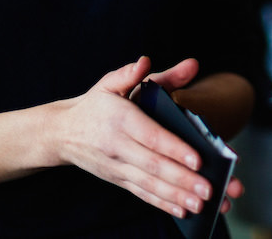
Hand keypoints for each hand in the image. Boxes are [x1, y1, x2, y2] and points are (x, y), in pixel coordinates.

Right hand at [51, 56, 219, 217]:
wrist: (61, 132)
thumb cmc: (96, 104)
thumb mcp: (112, 82)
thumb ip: (135, 72)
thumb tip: (151, 60)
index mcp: (121, 119)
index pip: (151, 136)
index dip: (174, 148)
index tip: (198, 159)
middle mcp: (118, 146)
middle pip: (154, 165)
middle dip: (183, 179)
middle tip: (209, 189)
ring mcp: (117, 167)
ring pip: (149, 184)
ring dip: (177, 196)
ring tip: (201, 204)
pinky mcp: (118, 179)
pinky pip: (142, 194)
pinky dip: (162, 204)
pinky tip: (183, 211)